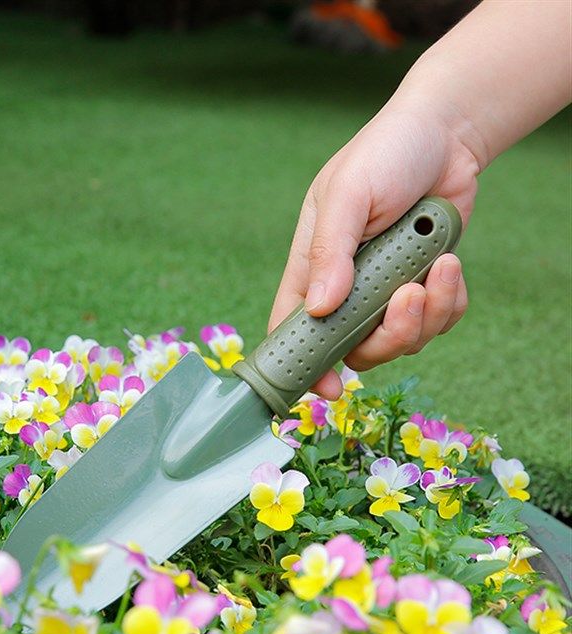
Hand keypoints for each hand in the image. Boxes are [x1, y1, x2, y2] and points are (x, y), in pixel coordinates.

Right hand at [269, 104, 476, 399]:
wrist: (446, 134)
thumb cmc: (384, 153)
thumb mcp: (348, 194)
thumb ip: (330, 251)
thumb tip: (318, 308)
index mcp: (312, 267)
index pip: (294, 327)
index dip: (305, 364)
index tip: (327, 388)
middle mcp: (346, 288)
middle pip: (355, 348)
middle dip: (388, 337)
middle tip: (409, 296)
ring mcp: (386, 291)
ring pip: (401, 341)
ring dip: (427, 315)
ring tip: (441, 265)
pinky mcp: (424, 287)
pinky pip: (438, 322)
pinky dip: (450, 302)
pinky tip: (450, 263)